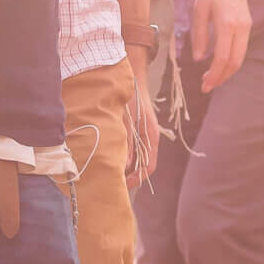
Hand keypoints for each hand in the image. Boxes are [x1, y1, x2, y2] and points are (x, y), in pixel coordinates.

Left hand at [122, 50, 159, 188]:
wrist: (132, 78)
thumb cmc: (131, 98)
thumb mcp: (126, 121)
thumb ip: (127, 142)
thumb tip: (125, 164)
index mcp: (151, 137)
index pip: (149, 166)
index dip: (137, 178)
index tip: (124, 185)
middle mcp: (150, 137)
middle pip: (144, 164)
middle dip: (131, 175)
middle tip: (115, 182)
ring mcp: (144, 134)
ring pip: (138, 157)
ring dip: (127, 166)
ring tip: (112, 171)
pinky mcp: (137, 129)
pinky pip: (134, 148)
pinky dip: (125, 155)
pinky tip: (113, 156)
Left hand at [188, 0, 250, 93]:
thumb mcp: (198, 10)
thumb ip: (199, 35)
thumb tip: (199, 58)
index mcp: (227, 24)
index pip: (222, 58)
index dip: (214, 75)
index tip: (204, 85)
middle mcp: (241, 27)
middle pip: (235, 62)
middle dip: (222, 77)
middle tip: (207, 86)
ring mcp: (247, 25)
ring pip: (240, 56)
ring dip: (227, 70)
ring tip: (212, 76)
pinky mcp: (247, 22)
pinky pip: (242, 47)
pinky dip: (232, 59)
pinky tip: (220, 61)